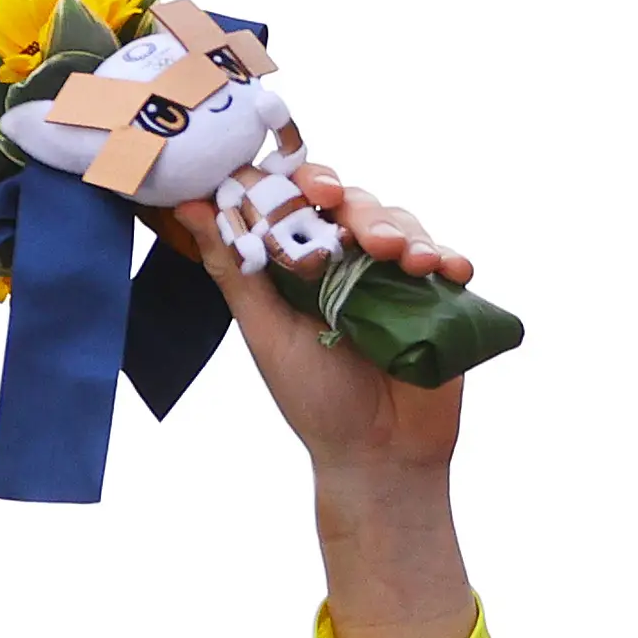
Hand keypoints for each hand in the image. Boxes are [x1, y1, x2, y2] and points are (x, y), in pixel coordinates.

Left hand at [154, 170, 477, 478]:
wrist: (378, 456)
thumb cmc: (315, 400)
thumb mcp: (266, 334)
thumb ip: (233, 270)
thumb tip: (190, 206)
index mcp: (298, 263)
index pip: (293, 199)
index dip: (293, 181)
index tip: (294, 185)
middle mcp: (345, 261)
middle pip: (349, 201)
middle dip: (352, 205)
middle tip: (351, 225)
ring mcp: (391, 274)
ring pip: (397, 220)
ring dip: (399, 230)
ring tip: (403, 259)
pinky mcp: (434, 292)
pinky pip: (443, 257)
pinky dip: (447, 255)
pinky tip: (446, 268)